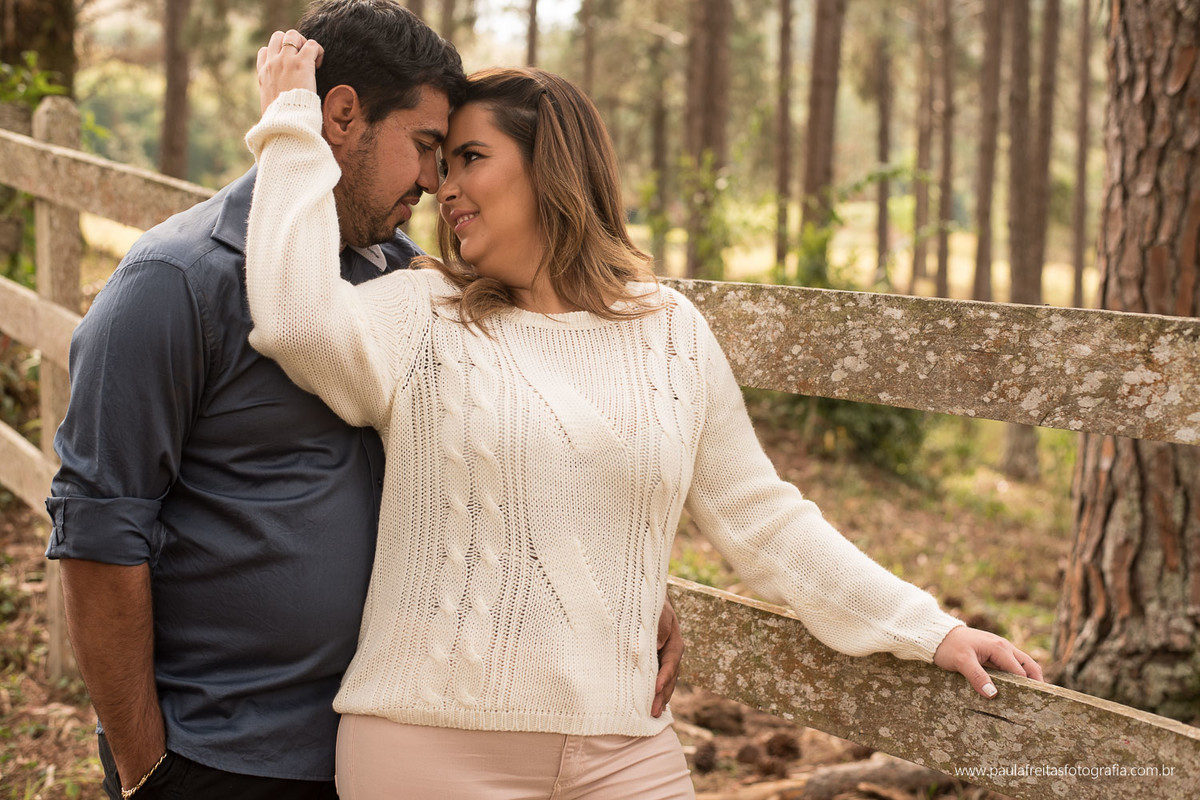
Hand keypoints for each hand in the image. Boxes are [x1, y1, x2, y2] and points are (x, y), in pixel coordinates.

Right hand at [256, 29, 323, 113]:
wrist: (286, 123)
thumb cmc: (281, 121)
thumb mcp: (270, 107)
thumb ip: (273, 100)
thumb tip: (278, 111)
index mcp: (264, 74)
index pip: (264, 51)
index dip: (277, 54)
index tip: (288, 67)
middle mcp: (272, 64)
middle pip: (278, 36)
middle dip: (292, 43)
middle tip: (302, 59)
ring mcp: (286, 61)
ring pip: (293, 34)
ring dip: (304, 43)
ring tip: (311, 60)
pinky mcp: (301, 63)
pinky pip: (312, 44)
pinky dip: (318, 51)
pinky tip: (319, 65)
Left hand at [653, 596, 685, 716]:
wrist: (646, 600)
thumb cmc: (651, 606)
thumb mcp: (657, 612)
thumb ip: (659, 627)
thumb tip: (656, 645)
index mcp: (675, 644)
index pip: (671, 663)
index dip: (664, 677)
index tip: (655, 689)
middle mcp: (672, 655)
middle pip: (670, 678)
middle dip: (662, 695)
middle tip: (653, 712)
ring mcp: (665, 660)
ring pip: (665, 682)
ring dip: (659, 698)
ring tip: (653, 715)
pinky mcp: (656, 663)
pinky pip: (657, 679)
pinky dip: (654, 692)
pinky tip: (649, 706)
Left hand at [932, 625, 1043, 697]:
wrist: (936, 635)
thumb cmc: (948, 646)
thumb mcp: (961, 662)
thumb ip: (977, 676)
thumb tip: (993, 695)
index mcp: (1000, 648)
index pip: (1022, 673)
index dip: (1027, 689)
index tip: (1030, 706)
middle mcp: (1004, 647)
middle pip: (1030, 667)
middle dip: (1036, 683)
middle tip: (1037, 704)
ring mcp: (1000, 649)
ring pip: (1022, 665)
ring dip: (1027, 680)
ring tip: (1028, 700)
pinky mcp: (994, 653)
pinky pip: (1011, 665)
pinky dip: (1016, 677)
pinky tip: (1013, 690)